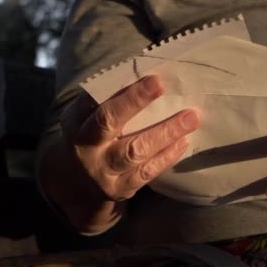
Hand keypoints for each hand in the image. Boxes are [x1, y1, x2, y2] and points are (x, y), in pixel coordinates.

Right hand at [47, 75, 199, 231]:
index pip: (95, 101)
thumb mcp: (86, 120)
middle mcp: (85, 148)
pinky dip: (167, 156)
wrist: (77, 185)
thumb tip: (144, 78)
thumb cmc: (89, 139)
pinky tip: (183, 141)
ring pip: (135, 151)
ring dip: (165, 132)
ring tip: (190, 118)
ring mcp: (103, 172)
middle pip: (108, 122)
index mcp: (76, 124)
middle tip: (162, 85)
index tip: (151, 78)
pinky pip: (147, 172)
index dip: (122, 91)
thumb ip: (106, 102)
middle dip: (134, 102)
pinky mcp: (121, 189)